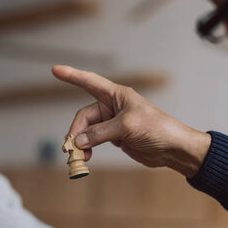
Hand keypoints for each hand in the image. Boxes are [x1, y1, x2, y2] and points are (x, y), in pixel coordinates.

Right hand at [51, 65, 210, 177]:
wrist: (173, 148)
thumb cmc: (156, 128)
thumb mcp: (127, 127)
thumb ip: (100, 133)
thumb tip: (78, 142)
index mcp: (116, 95)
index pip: (89, 82)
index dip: (72, 76)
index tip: (55, 70)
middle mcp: (112, 106)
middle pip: (83, 117)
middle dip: (76, 132)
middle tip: (72, 149)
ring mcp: (112, 123)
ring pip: (86, 131)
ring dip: (81, 144)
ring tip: (79, 157)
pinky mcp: (114, 137)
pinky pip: (93, 141)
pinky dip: (87, 149)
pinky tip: (86, 158)